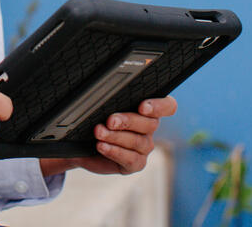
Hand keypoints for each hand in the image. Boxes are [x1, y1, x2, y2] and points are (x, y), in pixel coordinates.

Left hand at [39, 96, 176, 176]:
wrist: (84, 144)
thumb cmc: (97, 119)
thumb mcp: (103, 105)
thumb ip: (110, 97)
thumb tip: (101, 87)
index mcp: (148, 110)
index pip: (168, 106)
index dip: (159, 106)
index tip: (142, 106)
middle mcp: (149, 128)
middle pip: (150, 124)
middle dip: (128, 121)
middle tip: (110, 120)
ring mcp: (144, 147)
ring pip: (138, 142)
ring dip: (116, 137)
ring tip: (98, 132)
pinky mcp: (135, 163)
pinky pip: (130, 159)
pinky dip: (114, 151)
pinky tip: (102, 146)